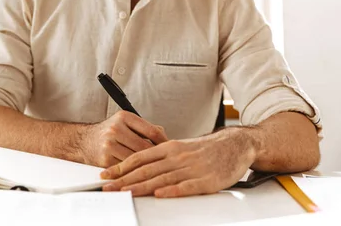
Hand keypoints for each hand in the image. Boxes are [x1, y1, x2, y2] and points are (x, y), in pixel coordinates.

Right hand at [80, 111, 167, 167]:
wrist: (83, 141)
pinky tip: (138, 171)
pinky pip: (127, 167)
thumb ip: (144, 128)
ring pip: (137, 159)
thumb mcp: (124, 123)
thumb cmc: (108, 132)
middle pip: (146, 147)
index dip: (164, 142)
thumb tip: (165, 136)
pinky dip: (134, 170)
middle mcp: (116, 129)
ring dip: (146, 165)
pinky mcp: (105, 159)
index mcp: (124, 117)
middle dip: (156, 156)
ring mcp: (110, 144)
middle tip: (165, 162)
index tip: (171, 149)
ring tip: (154, 167)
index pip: (152, 131)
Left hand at [100, 127, 257, 196]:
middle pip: (146, 169)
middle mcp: (176, 156)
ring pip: (161, 179)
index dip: (121, 167)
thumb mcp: (180, 147)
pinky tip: (160, 195)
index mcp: (169, 147)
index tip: (106, 174)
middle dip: (124, 179)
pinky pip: (186, 186)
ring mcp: (190, 168)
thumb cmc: (206, 149)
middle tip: (108, 187)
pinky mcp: (206, 180)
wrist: (234, 145)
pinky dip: (172, 190)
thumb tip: (140, 165)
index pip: (139, 157)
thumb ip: (161, 156)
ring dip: (141, 187)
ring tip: (125, 192)